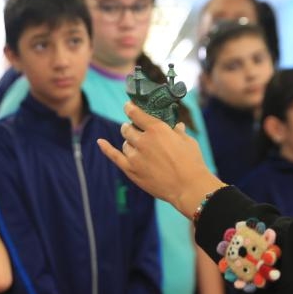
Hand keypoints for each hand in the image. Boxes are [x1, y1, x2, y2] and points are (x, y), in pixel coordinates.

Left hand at [97, 102, 223, 217]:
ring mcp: (135, 156)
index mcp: (157, 129)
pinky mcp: (131, 170)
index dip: (130, 107)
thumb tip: (176, 126)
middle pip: (127, 129)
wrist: (188, 187)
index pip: (135, 113)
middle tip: (134, 128)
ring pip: (125, 144)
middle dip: (130, 127)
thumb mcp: (187, 141)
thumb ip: (177, 132)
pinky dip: (106, 148)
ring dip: (129, 142)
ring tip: (138, 146)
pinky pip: (114, 156)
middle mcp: (143, 140)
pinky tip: (100, 141)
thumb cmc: (192, 162)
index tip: (128, 106)